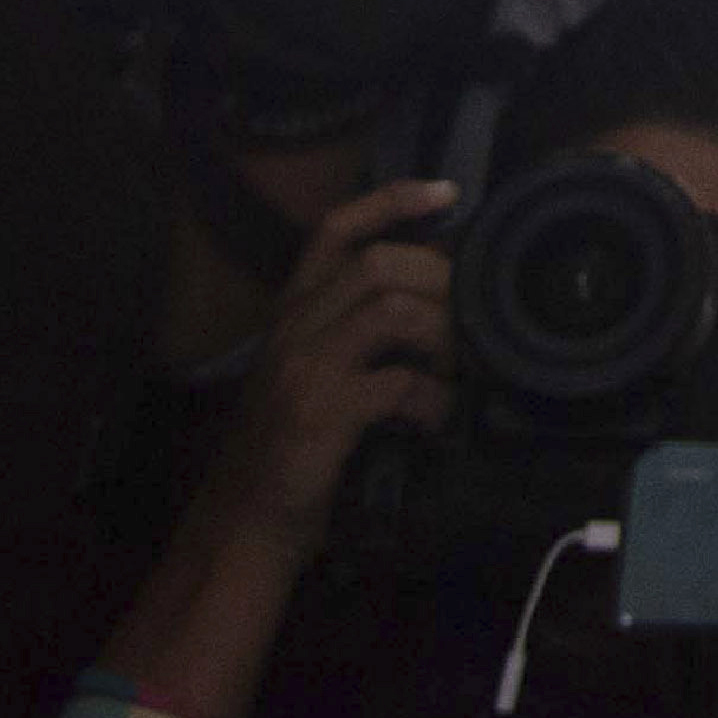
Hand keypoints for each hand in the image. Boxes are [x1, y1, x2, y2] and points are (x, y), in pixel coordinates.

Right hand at [193, 177, 457, 561]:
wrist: (241, 526)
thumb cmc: (288, 450)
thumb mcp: (312, 375)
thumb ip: (356, 334)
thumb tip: (441, 302)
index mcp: (292, 313)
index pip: (333, 230)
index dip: (391, 200)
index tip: (448, 191)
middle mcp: (293, 329)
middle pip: (379, 264)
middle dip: (443, 280)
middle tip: (477, 315)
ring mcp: (303, 370)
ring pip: (390, 310)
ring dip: (444, 334)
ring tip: (462, 367)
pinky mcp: (319, 415)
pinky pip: (397, 385)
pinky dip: (434, 399)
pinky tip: (441, 418)